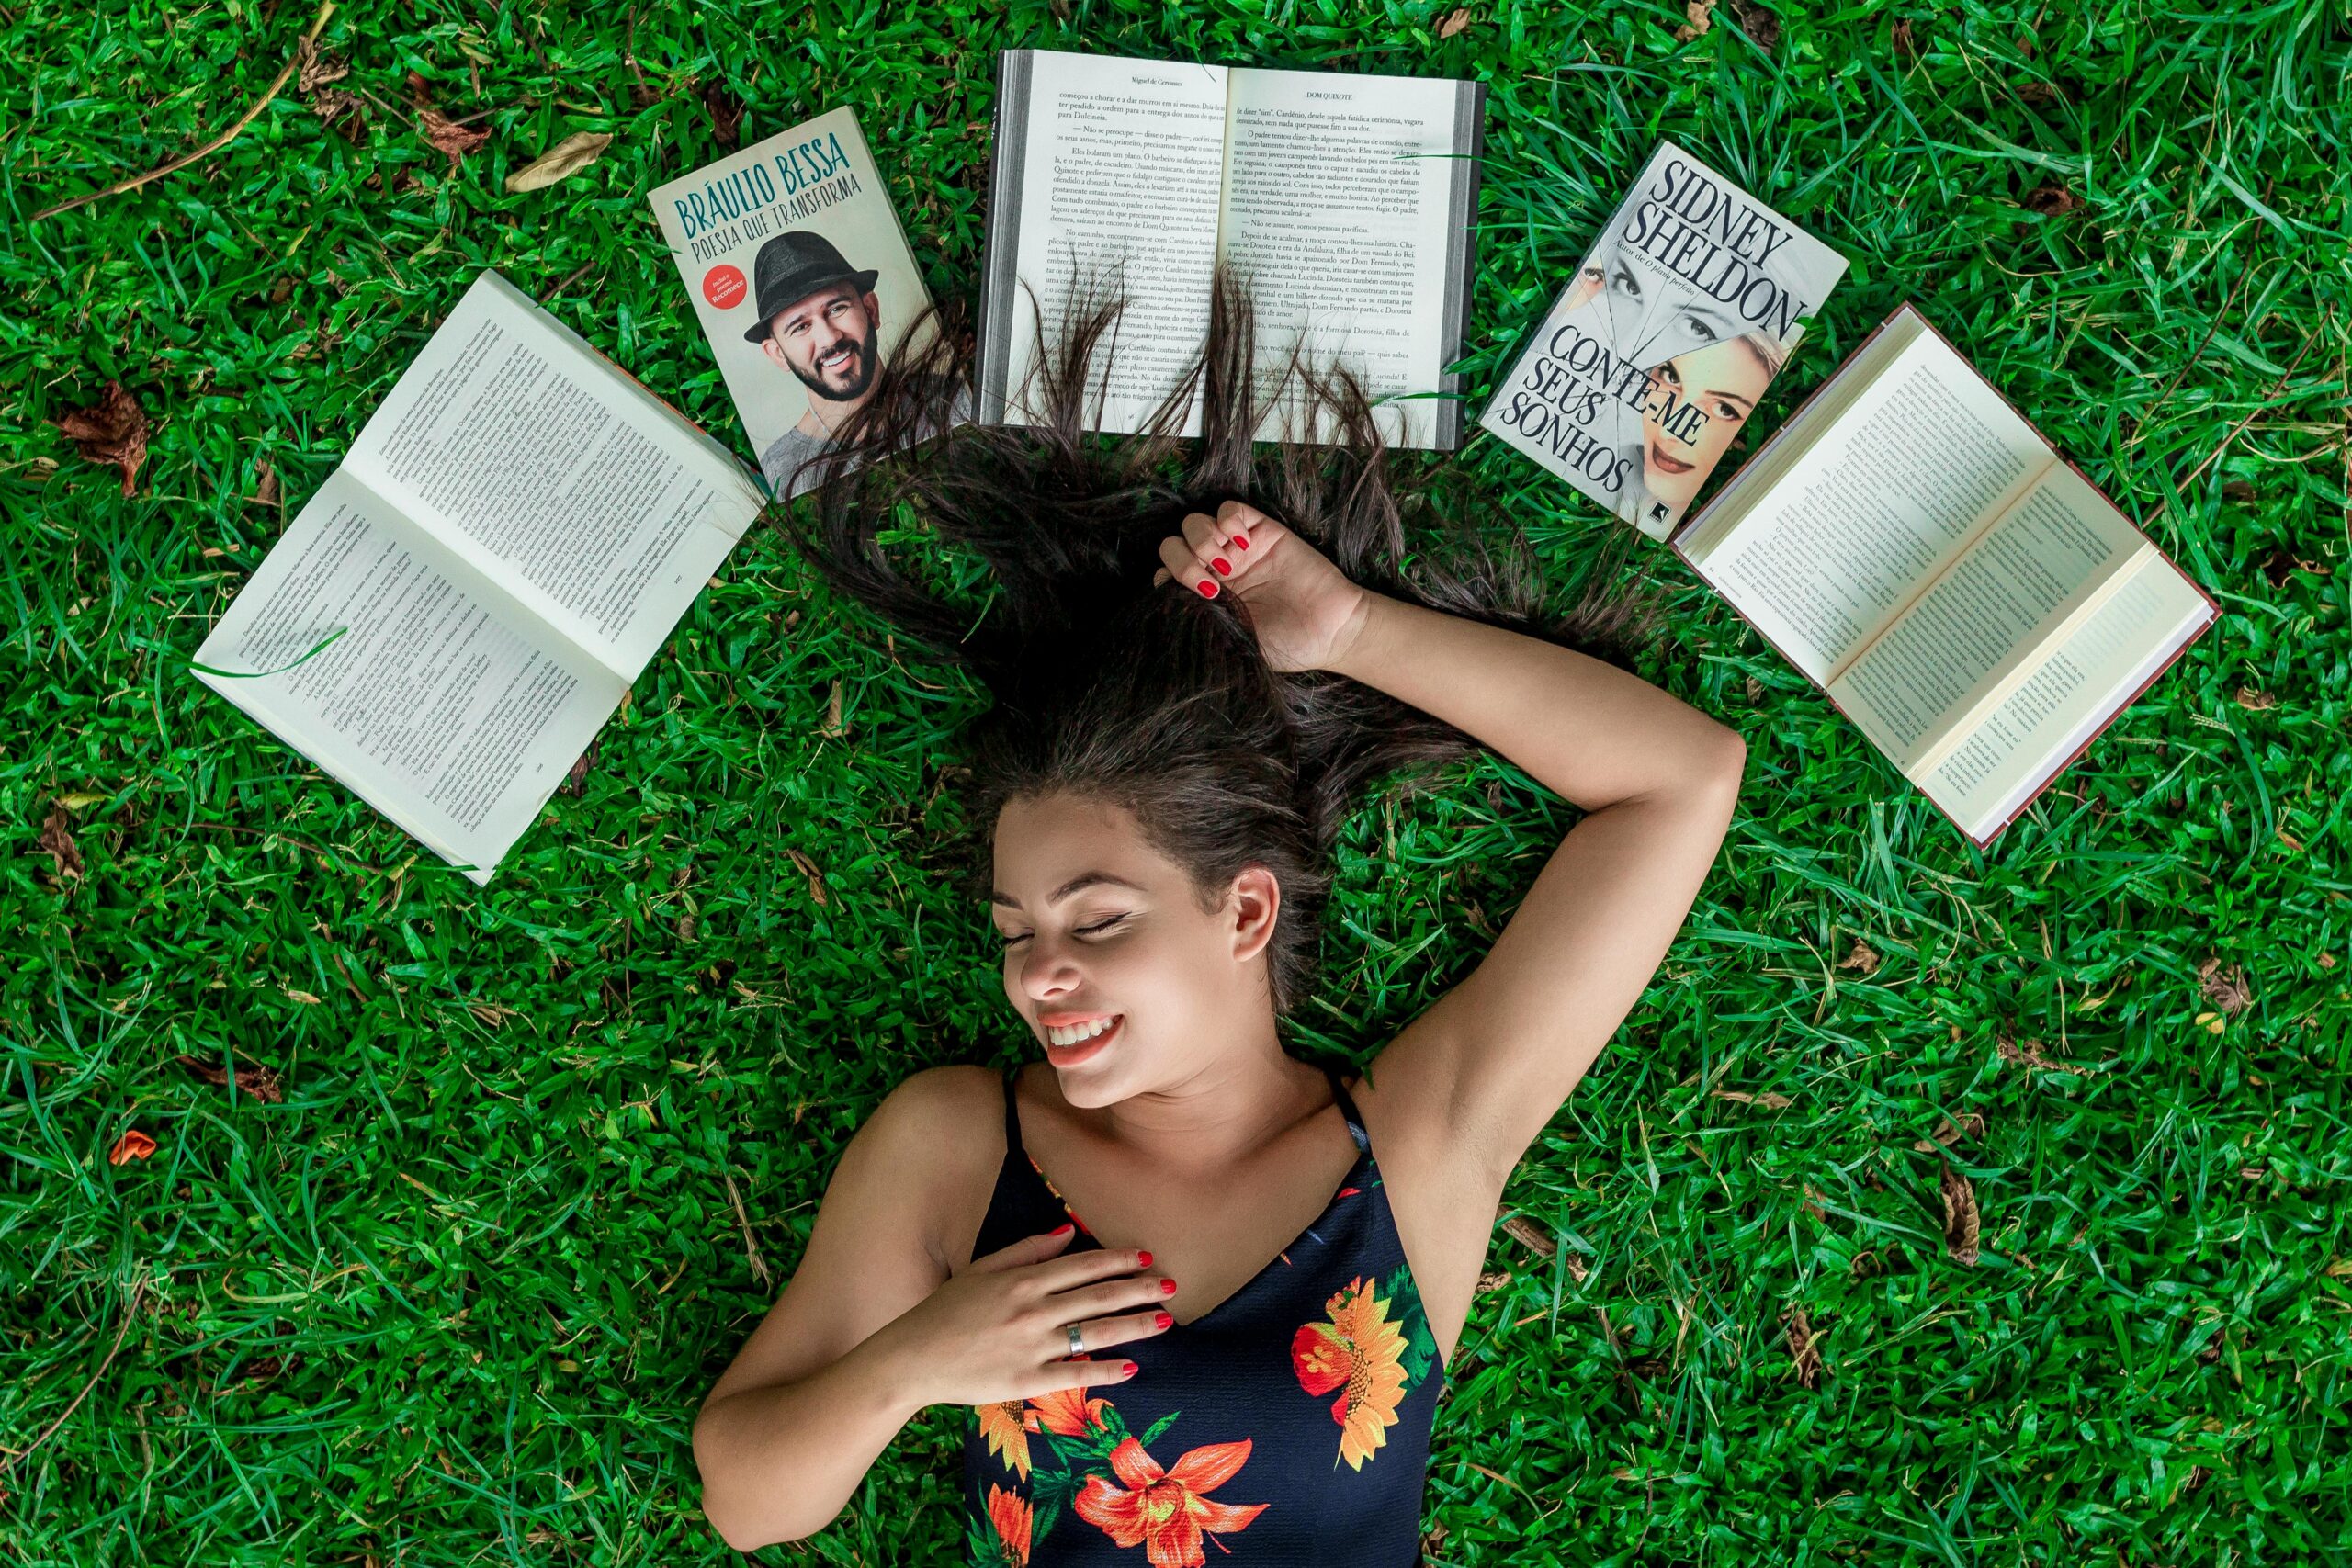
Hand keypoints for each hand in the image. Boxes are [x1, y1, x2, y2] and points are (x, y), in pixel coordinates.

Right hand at [871, 1226, 1173, 1408]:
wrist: (912, 1357)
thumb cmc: (945, 1310)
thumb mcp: (983, 1268)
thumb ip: (1027, 1249)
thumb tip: (1068, 1230)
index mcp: (1023, 1280)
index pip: (1083, 1265)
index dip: (1119, 1260)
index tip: (1146, 1258)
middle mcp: (1033, 1310)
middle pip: (1098, 1296)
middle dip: (1140, 1290)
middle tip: (1171, 1285)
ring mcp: (1031, 1346)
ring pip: (1094, 1332)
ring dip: (1134, 1325)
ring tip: (1164, 1321)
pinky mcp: (1026, 1380)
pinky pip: (1074, 1375)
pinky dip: (1105, 1372)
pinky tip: (1132, 1368)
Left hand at [1153, 500, 1374, 673]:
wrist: (1329, 629)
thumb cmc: (1284, 643)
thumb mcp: (1233, 641)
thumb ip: (1202, 620)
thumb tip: (1169, 604)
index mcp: (1205, 598)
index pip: (1165, 575)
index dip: (1167, 579)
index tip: (1188, 597)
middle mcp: (1216, 571)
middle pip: (1173, 545)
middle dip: (1182, 561)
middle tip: (1209, 583)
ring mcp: (1237, 549)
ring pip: (1194, 523)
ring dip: (1202, 540)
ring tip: (1227, 565)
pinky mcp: (1261, 530)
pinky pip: (1230, 508)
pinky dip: (1228, 521)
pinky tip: (1243, 543)